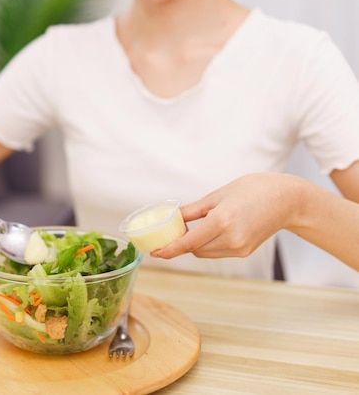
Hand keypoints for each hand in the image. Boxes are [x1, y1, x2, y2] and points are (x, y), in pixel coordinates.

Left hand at [152, 173, 297, 258]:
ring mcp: (239, 247)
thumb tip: (172, 218)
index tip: (154, 253)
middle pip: (194, 249)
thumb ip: (193, 210)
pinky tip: (205, 233)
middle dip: (179, 244)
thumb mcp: (218, 195)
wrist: (288, 200)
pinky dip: (206, 245)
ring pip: (204, 253)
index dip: (169, 250)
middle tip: (167, 234)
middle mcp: (231, 238)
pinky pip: (216, 252)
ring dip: (193, 245)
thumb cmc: (254, 190)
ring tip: (187, 231)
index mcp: (222, 220)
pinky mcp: (244, 251)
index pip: (188, 242)